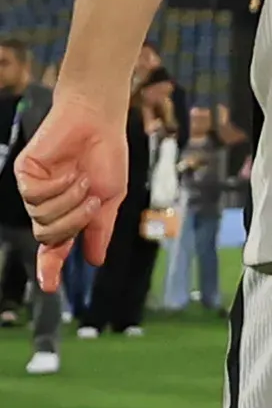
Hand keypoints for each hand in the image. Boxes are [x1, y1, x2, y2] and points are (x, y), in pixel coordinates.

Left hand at [13, 98, 125, 288]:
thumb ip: (100, 229)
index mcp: (67, 213)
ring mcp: (34, 190)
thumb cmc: (106, 155)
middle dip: (73, 223)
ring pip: (41, 217)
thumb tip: (96, 260)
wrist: (99, 120)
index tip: (49, 287)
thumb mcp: (111, 197)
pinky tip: (68, 171)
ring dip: (68, 201)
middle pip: (48, 235)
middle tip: (92, 203)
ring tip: (82, 180)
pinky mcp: (25, 173)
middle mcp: (47, 205)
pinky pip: (35, 195)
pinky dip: (57, 186)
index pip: (54, 247)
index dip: (50, 267)